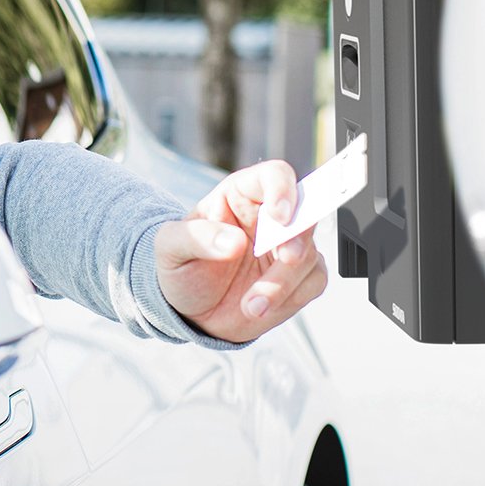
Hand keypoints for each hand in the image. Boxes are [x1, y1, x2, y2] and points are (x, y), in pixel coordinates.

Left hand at [154, 160, 330, 342]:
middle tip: (286, 258)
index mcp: (241, 194)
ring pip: (309, 254)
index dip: (283, 190)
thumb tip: (235, 242)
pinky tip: (260, 308)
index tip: (280, 217)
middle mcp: (270, 217)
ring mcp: (287, 246)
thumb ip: (198, 238)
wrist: (191, 309)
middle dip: (297, 239)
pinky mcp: (299, 276)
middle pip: (304, 214)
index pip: (275, 175)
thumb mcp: (170, 247)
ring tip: (250, 305)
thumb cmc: (181, 266)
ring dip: (283, 283)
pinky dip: (291, 298)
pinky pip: (314, 281)